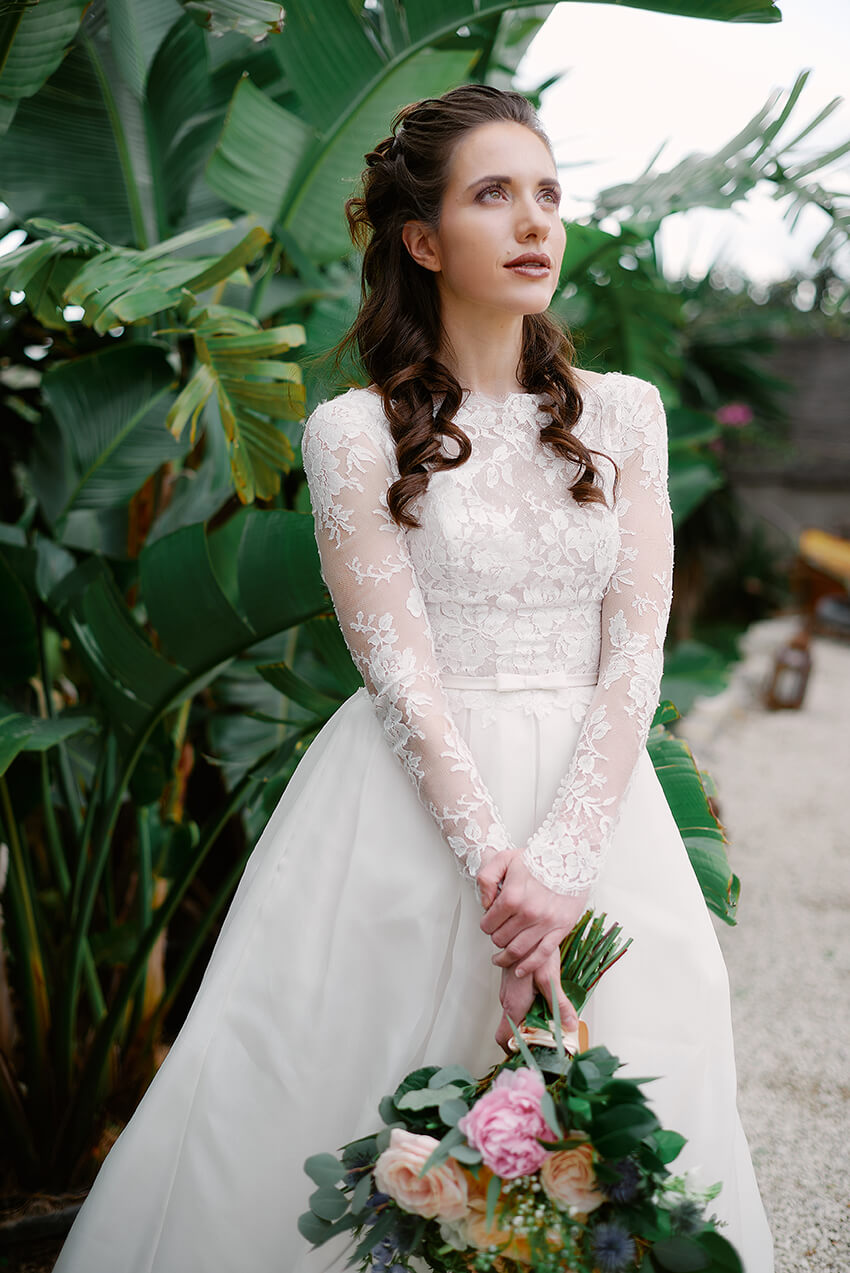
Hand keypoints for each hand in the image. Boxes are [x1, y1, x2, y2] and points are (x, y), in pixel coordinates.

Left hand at [477, 848, 589, 978]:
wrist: (571, 858)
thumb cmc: (538, 858)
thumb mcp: (504, 858)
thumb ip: (486, 879)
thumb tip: (485, 903)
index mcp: (512, 897)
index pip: (488, 924)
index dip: (486, 924)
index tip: (490, 921)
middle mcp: (528, 913)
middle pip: (501, 939)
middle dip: (496, 938)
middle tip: (498, 932)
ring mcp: (546, 923)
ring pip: (518, 951)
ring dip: (506, 957)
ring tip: (500, 957)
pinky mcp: (561, 929)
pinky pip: (542, 955)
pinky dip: (528, 966)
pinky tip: (519, 970)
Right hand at [495, 948, 579, 1054]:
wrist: (522, 924)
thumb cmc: (532, 947)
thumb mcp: (550, 977)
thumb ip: (559, 1004)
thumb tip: (570, 1025)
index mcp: (513, 1004)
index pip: (504, 1038)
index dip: (514, 1050)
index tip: (531, 1054)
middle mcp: (507, 999)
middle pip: (513, 1029)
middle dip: (530, 1038)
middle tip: (551, 1041)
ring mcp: (509, 990)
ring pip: (517, 1016)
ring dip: (533, 1022)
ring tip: (553, 1022)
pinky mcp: (513, 982)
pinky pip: (520, 1003)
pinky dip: (533, 1008)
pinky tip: (547, 1001)